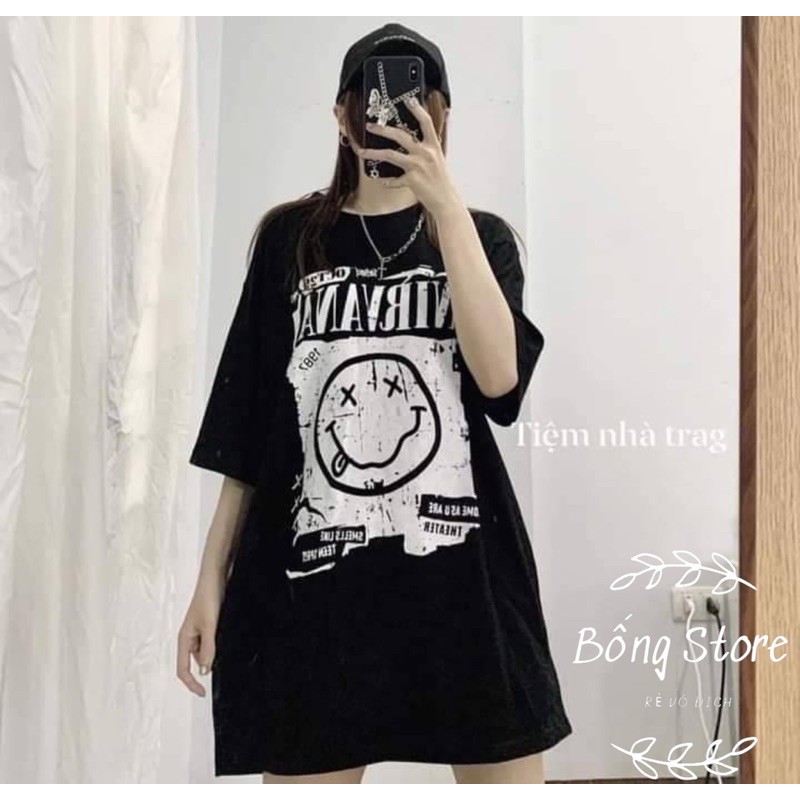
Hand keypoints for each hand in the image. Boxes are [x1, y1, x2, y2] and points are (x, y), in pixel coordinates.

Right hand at [176, 570, 223, 696]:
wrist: (216, 576)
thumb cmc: (208, 598)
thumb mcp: (209, 626)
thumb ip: (208, 648)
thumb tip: (205, 671)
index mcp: (184, 638)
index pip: (183, 669)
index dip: (191, 684)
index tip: (203, 693)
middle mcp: (190, 636)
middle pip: (197, 661)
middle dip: (209, 663)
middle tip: (224, 656)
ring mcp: (200, 630)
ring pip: (207, 651)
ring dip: (216, 651)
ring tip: (227, 638)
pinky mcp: (210, 623)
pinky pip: (213, 640)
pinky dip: (220, 642)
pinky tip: (229, 636)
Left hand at [352, 96, 462, 218]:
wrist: (445, 200)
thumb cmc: (441, 180)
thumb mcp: (439, 158)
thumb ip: (431, 143)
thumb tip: (436, 127)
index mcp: (433, 146)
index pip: (425, 122)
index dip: (417, 109)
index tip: (407, 100)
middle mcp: (425, 153)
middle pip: (400, 135)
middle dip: (382, 129)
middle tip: (370, 126)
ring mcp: (417, 166)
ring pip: (390, 155)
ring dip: (373, 153)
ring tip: (362, 152)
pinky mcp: (411, 180)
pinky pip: (393, 180)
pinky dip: (386, 181)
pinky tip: (381, 180)